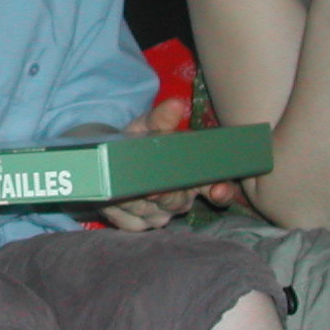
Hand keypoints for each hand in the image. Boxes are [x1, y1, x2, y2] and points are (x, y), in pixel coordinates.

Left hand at [95, 97, 238, 230]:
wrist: (108, 156)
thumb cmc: (139, 139)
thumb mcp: (148, 125)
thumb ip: (161, 118)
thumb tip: (175, 105)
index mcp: (193, 174)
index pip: (216, 188)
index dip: (221, 191)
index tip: (218, 190)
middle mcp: (180, 198)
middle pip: (179, 201)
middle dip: (168, 196)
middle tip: (155, 190)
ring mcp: (159, 214)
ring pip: (151, 213)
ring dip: (136, 200)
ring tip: (121, 188)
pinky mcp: (136, 224)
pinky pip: (130, 222)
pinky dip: (118, 210)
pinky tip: (111, 198)